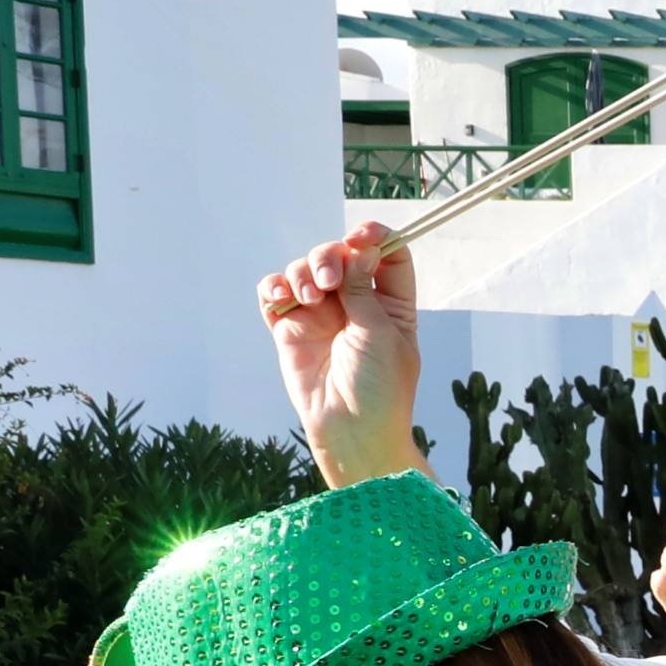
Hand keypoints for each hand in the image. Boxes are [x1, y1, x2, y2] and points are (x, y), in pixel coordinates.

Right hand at [260, 223, 423, 485]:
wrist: (349, 429)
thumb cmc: (379, 387)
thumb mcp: (380, 332)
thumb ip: (363, 289)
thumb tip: (356, 250)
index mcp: (391, 303)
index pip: (386, 255)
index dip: (373, 238)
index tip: (358, 236)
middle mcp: (356, 303)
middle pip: (339, 255)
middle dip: (329, 257)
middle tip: (328, 279)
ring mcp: (321, 314)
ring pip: (304, 269)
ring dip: (303, 272)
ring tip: (309, 297)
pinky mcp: (290, 328)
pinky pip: (275, 294)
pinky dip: (274, 287)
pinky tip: (283, 297)